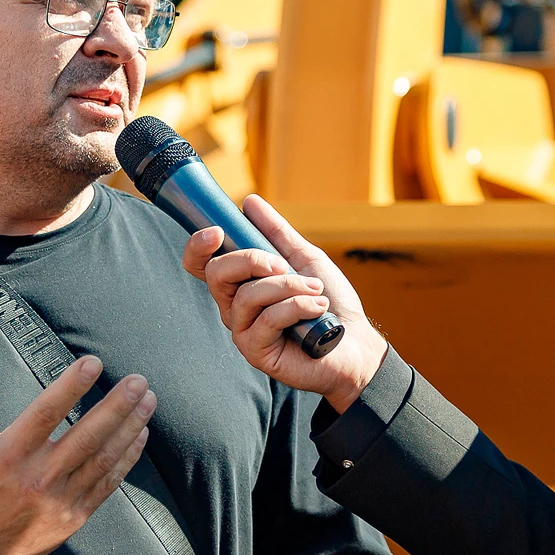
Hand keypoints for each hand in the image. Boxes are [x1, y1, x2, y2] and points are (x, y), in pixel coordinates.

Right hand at [0, 354, 153, 554]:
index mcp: (7, 455)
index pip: (44, 414)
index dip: (70, 387)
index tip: (93, 363)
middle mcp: (36, 478)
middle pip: (85, 437)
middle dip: (116, 407)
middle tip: (139, 380)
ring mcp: (58, 500)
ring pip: (102, 459)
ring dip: (129, 428)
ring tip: (148, 400)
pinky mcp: (73, 518)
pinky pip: (107, 484)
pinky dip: (126, 459)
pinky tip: (139, 435)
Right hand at [181, 194, 386, 411]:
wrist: (356, 343)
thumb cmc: (331, 302)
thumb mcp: (305, 258)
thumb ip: (276, 233)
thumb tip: (249, 202)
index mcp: (241, 284)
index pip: (201, 264)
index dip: (198, 246)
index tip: (218, 230)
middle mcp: (235, 307)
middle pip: (216, 274)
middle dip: (251, 260)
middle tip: (284, 265)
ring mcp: (243, 330)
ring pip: (248, 295)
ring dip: (288, 286)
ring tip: (316, 291)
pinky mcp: (256, 351)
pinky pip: (267, 319)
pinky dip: (297, 307)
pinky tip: (317, 309)